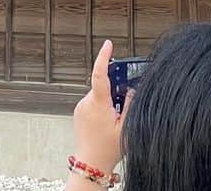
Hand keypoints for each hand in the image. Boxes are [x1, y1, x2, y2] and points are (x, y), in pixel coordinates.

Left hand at [71, 39, 128, 173]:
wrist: (91, 164)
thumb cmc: (107, 150)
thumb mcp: (126, 128)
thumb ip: (130, 105)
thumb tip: (132, 90)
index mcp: (98, 104)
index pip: (100, 74)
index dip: (104, 57)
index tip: (109, 45)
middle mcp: (86, 103)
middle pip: (103, 86)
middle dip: (115, 93)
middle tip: (121, 110)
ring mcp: (81, 108)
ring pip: (98, 95)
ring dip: (108, 103)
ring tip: (113, 122)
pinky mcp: (79, 113)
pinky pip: (92, 103)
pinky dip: (102, 108)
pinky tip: (106, 124)